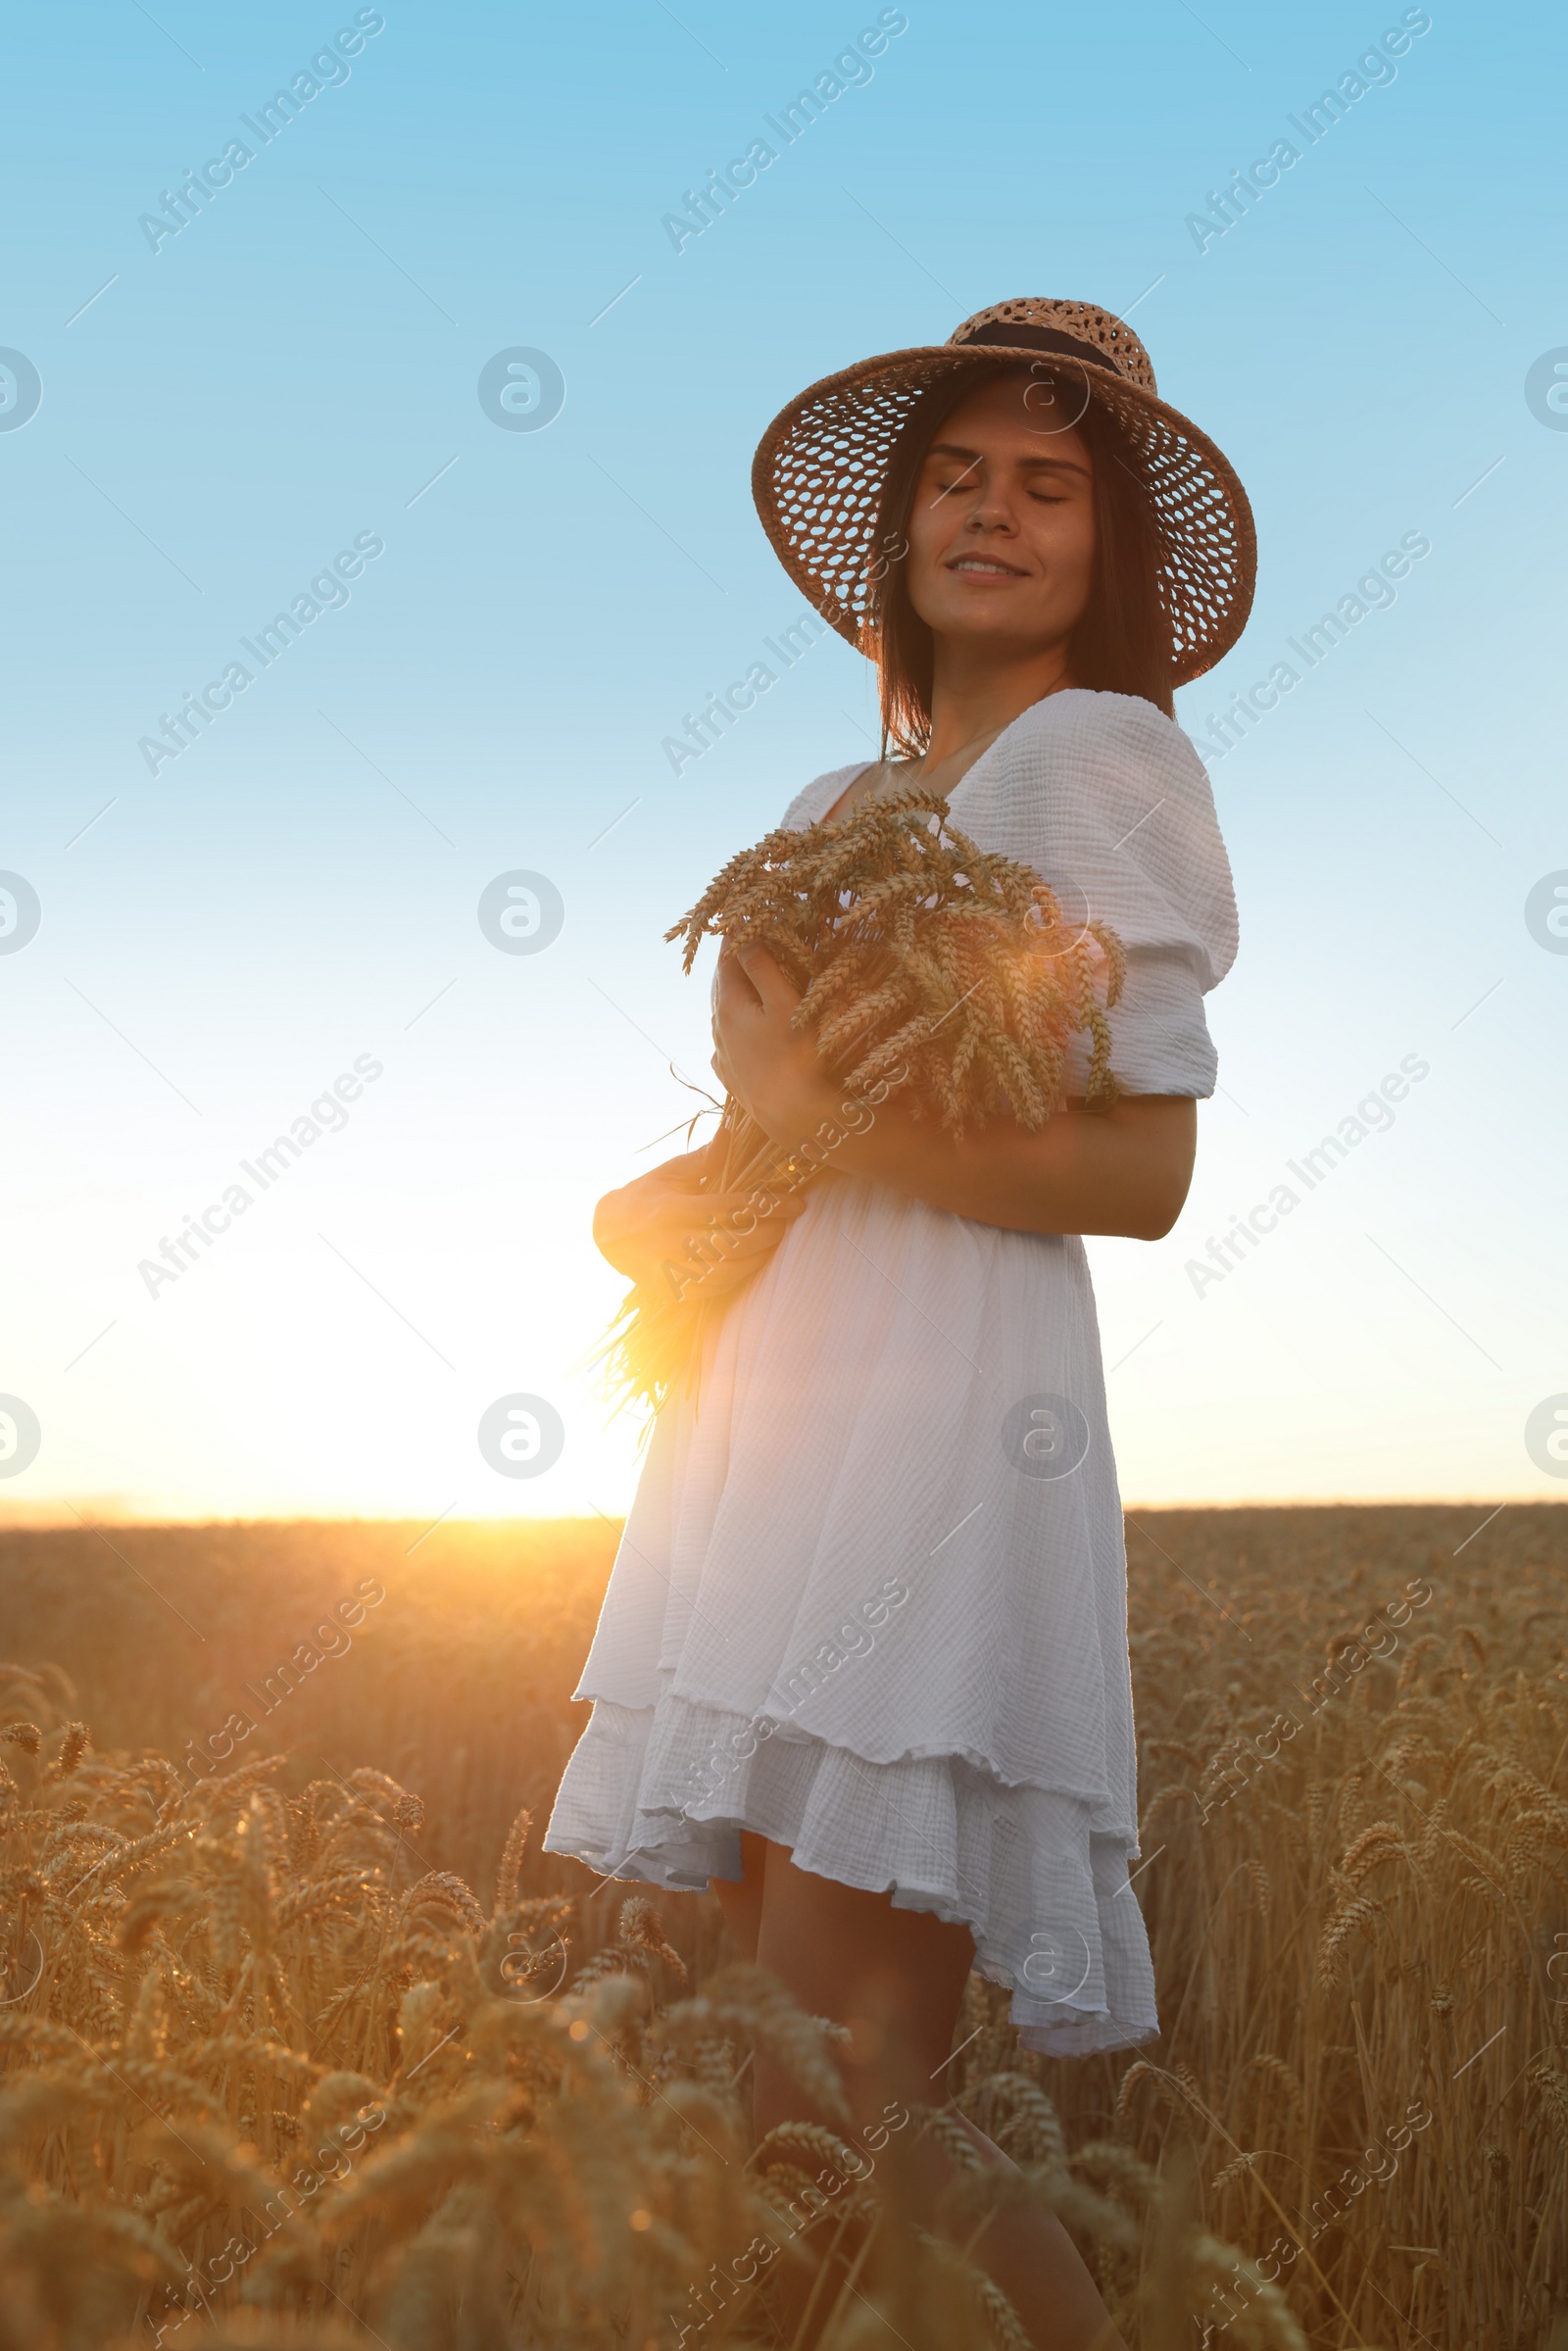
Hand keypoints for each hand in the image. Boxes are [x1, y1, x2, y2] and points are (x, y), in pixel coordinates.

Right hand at [592, 1135, 807, 1299]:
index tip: (795, 1203)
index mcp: (672, 1209)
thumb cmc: (645, 1196)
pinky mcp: (671, 1290)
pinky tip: (750, 1261)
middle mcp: (670, 1242)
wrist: (608, 1233)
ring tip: (772, 1241)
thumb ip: (703, 1159)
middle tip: (785, 1223)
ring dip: (758, 1257)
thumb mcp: (669, 1173)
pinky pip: (714, 1288)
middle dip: (767, 1234)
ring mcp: (670, 1271)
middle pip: (733, 1243)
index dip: (768, 1206)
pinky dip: (738, 1275)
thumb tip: (729, 1132)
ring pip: (727, 1271)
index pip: (731, 1208)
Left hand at [711, 943, 837, 1144]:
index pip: (727, 958)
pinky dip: (733, 1023)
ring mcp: (721, 1052)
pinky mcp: (730, 1074)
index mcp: (728, 1004)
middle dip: (732, 961)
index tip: (744, 917)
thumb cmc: (795, 1056)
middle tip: (744, 940)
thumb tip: (744, 937)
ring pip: (721, 1012)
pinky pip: (725, 1039)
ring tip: (743, 977)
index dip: (736, 936)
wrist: (791, 1115)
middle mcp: (717, 1027)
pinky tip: (740, 1026)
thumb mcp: (784, 1003)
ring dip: (732, 991)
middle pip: (720, 984)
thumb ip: (763, 967)